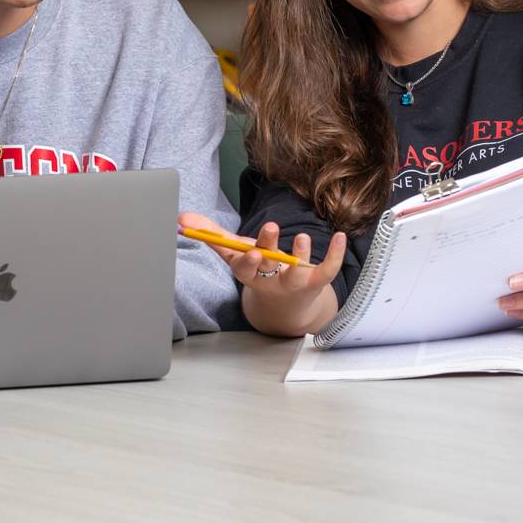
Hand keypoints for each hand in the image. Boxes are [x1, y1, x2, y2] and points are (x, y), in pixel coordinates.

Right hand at [178, 212, 346, 317]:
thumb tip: (182, 218)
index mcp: (249, 274)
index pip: (243, 269)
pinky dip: (334, 254)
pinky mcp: (315, 282)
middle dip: (267, 248)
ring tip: (301, 237)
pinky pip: (326, 270)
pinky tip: (339, 237)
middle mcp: (270, 280)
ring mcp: (294, 282)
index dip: (245, 261)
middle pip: (267, 266)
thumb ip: (210, 234)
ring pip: (297, 273)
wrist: (286, 304)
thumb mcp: (234, 252)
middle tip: (270, 228)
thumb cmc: (258, 271)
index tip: (247, 250)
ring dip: (299, 255)